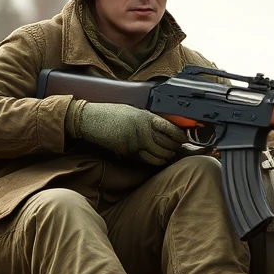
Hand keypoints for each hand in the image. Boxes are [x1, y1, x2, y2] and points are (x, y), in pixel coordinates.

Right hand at [68, 101, 185, 165]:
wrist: (89, 118)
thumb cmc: (110, 114)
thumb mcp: (132, 113)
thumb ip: (146, 121)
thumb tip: (161, 130)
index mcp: (146, 117)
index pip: (170, 128)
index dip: (180, 136)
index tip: (183, 139)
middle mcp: (143, 129)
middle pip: (167, 144)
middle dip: (173, 149)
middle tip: (175, 150)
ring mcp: (135, 141)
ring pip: (158, 155)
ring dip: (164, 157)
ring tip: (165, 156)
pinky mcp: (127, 151)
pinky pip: (143, 158)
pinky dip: (149, 160)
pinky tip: (151, 159)